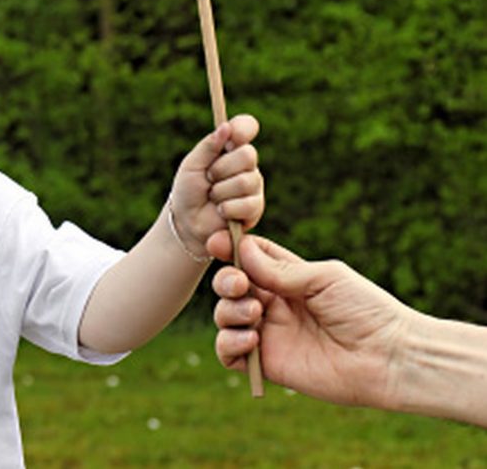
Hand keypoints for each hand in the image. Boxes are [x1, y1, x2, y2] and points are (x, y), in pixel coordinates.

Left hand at [169, 115, 262, 257]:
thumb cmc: (188, 190)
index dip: (243, 128)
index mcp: (230, 147)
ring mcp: (254, 185)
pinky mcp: (256, 208)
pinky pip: (248, 204)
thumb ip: (208, 146)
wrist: (187, 222)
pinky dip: (227, 208)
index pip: (247, 126)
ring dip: (221, 191)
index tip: (233, 135)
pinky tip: (221, 211)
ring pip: (246, 181)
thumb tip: (225, 127)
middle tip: (209, 178)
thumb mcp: (192, 164)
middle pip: (248, 155)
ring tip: (213, 197)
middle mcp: (246, 164)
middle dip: (221, 169)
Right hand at [208, 232, 411, 409]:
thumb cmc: (365, 310)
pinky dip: (229, 343)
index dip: (230, 249)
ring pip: (224, 316)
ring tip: (255, 315)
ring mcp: (269, 333)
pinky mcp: (269, 364)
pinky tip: (251, 340)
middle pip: (229, 284)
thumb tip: (241, 250)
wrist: (389, 358)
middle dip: (226, 281)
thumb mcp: (323, 278)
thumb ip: (280, 270)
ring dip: (229, 311)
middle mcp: (273, 303)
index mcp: (287, 277)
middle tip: (240, 285)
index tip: (218, 244)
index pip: (248, 257)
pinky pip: (229, 353)